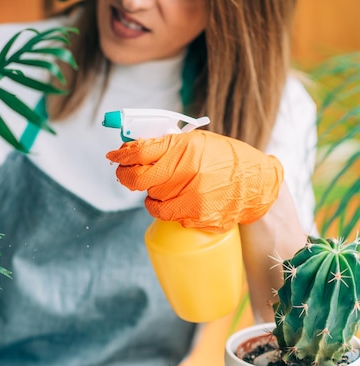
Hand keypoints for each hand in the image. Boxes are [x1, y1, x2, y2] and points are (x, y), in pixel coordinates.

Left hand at [106, 130, 283, 232]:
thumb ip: (163, 145)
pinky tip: (180, 200)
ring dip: (152, 195)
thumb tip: (128, 150)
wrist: (257, 185)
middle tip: (127, 175)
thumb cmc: (223, 159)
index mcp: (186, 149)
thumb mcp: (195, 142)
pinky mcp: (197, 218)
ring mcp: (193, 198)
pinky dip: (168, 209)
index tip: (113, 156)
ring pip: (152, 201)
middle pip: (140, 180)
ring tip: (165, 187)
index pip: (141, 152)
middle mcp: (188, 172)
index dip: (122, 156)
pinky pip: (168, 216)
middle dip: (128, 177)